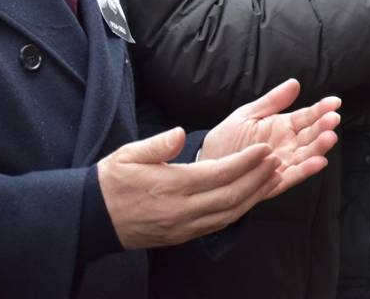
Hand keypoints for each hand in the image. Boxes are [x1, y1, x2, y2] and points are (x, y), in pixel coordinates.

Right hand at [97, 128, 280, 248]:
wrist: (93, 219)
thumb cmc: (112, 182)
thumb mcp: (128, 155)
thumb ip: (158, 144)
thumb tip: (181, 133)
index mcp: (171, 185)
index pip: (218, 173)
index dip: (245, 162)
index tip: (264, 149)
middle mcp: (181, 209)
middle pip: (231, 196)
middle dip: (258, 178)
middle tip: (276, 161)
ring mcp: (183, 226)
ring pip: (229, 214)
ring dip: (254, 196)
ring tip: (272, 178)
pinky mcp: (182, 236)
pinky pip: (218, 225)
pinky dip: (238, 211)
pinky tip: (250, 198)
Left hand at [200, 79, 340, 198]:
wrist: (208, 163)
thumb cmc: (227, 138)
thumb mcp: (248, 114)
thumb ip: (272, 101)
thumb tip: (295, 83)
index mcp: (283, 127)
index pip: (307, 116)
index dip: (321, 109)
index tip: (334, 102)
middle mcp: (287, 146)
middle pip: (311, 136)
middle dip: (323, 127)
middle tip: (333, 119)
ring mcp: (283, 164)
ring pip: (306, 155)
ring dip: (319, 147)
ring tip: (330, 137)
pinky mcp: (274, 182)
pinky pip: (293, 176)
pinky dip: (306, 170)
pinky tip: (318, 162)